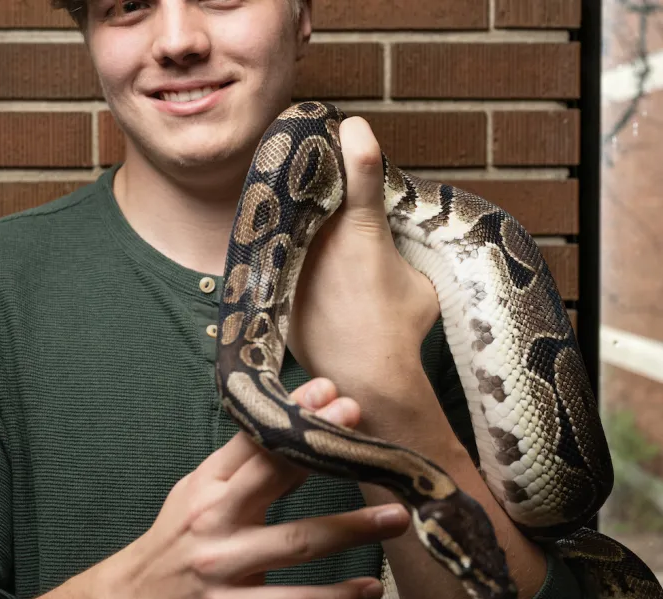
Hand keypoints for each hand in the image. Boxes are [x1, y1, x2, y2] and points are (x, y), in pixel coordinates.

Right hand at [45, 377, 409, 598]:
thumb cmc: (177, 538)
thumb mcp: (199, 491)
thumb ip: (244, 461)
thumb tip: (299, 415)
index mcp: (207, 489)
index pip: (256, 443)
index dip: (296, 418)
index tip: (333, 396)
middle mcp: (214, 525)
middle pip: (277, 482)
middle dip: (324, 455)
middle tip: (371, 442)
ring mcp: (224, 572)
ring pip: (294, 545)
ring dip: (350, 529)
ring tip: (396, 517)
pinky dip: (335, 597)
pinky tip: (368, 589)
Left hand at [287, 116, 440, 405]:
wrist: (364, 376)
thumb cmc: (401, 330)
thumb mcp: (420, 283)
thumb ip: (402, 251)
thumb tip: (390, 245)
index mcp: (362, 230)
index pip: (361, 173)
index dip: (357, 144)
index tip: (350, 124)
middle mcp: (322, 237)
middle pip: (312, 187)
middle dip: (314, 173)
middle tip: (317, 164)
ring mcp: (294, 258)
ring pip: (290, 219)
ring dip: (296, 211)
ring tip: (303, 214)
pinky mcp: (276, 283)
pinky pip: (278, 251)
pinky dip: (285, 248)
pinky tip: (291, 253)